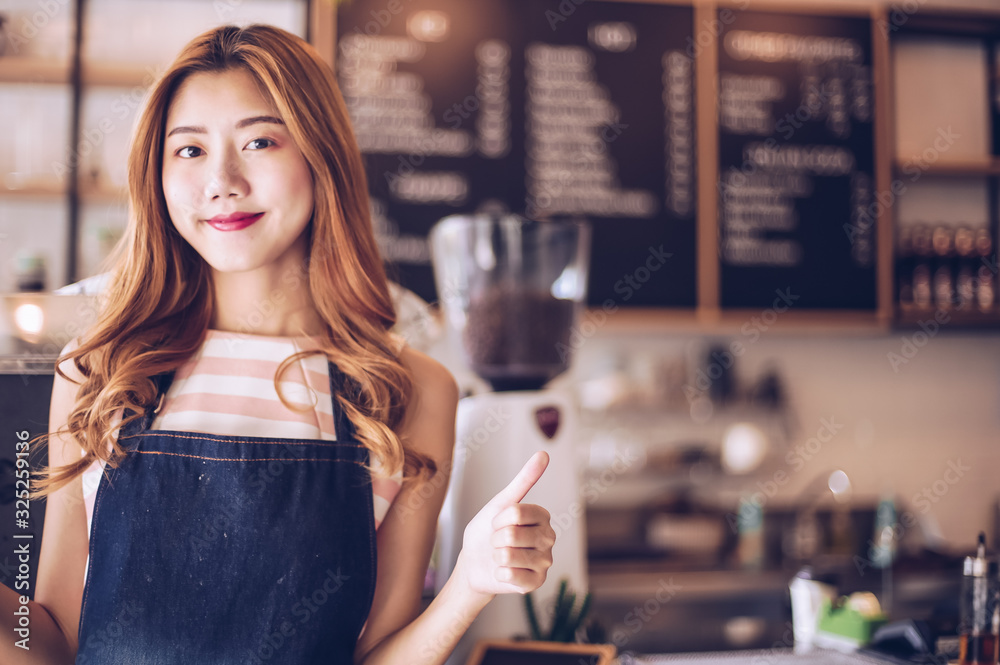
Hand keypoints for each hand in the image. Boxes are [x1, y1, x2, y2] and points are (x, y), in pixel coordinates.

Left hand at [453, 451, 555, 597]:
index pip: (516, 513)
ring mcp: (545, 562)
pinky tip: (502, 572)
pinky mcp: (537, 583)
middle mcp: (549, 538)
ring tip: (500, 556)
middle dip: (495, 538)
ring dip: (496, 557)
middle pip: (512, 534)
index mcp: (543, 516)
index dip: (498, 519)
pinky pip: (511, 576)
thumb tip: (544, 454)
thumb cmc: (487, 530)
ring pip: (509, 556)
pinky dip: (499, 574)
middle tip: (497, 542)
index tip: (497, 522)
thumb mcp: (501, 503)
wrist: (474, 561)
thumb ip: (524, 480)